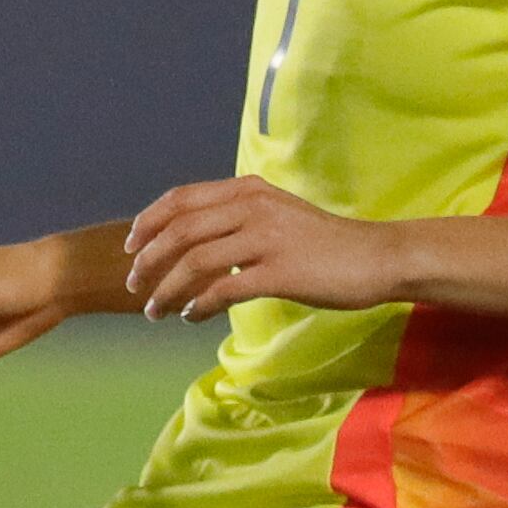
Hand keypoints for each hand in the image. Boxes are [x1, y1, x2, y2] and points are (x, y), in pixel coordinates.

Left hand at [123, 176, 398, 321]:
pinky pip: (223, 290)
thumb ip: (238, 219)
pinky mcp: (281, 272)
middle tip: (134, 287)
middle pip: (180, 231)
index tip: (130, 247)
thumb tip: (194, 244)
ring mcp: (267, 238)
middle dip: (148, 262)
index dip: (148, 223)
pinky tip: (191, 317)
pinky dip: (198, 306)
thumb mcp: (278, 215)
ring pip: (195, 263)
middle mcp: (253, 207)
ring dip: (167, 290)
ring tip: (156, 312)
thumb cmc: (325, 243)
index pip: (181, 199)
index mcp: (248, 190)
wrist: (377, 257)